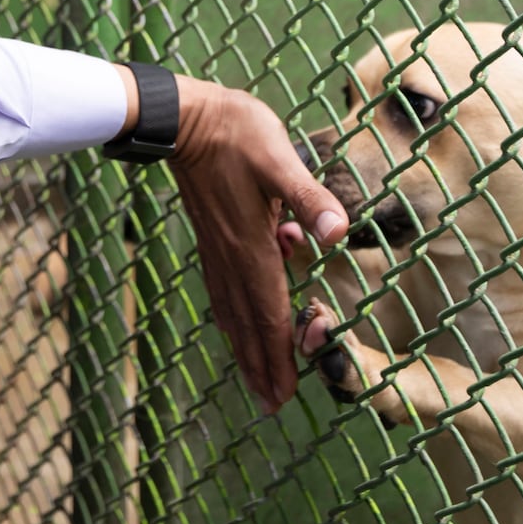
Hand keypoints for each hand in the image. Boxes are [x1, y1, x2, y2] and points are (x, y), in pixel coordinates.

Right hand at [160, 77, 346, 416]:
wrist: (184, 119)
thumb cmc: (236, 133)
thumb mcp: (280, 159)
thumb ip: (309, 197)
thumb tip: (338, 233)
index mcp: (253, 246)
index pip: (269, 313)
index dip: (279, 356)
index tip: (284, 394)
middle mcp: (233, 257)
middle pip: (248, 324)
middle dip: (261, 366)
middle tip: (270, 404)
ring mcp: (217, 248)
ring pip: (231, 311)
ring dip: (243, 347)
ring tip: (252, 378)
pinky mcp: (210, 236)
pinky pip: (220, 290)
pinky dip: (229, 317)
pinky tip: (230, 321)